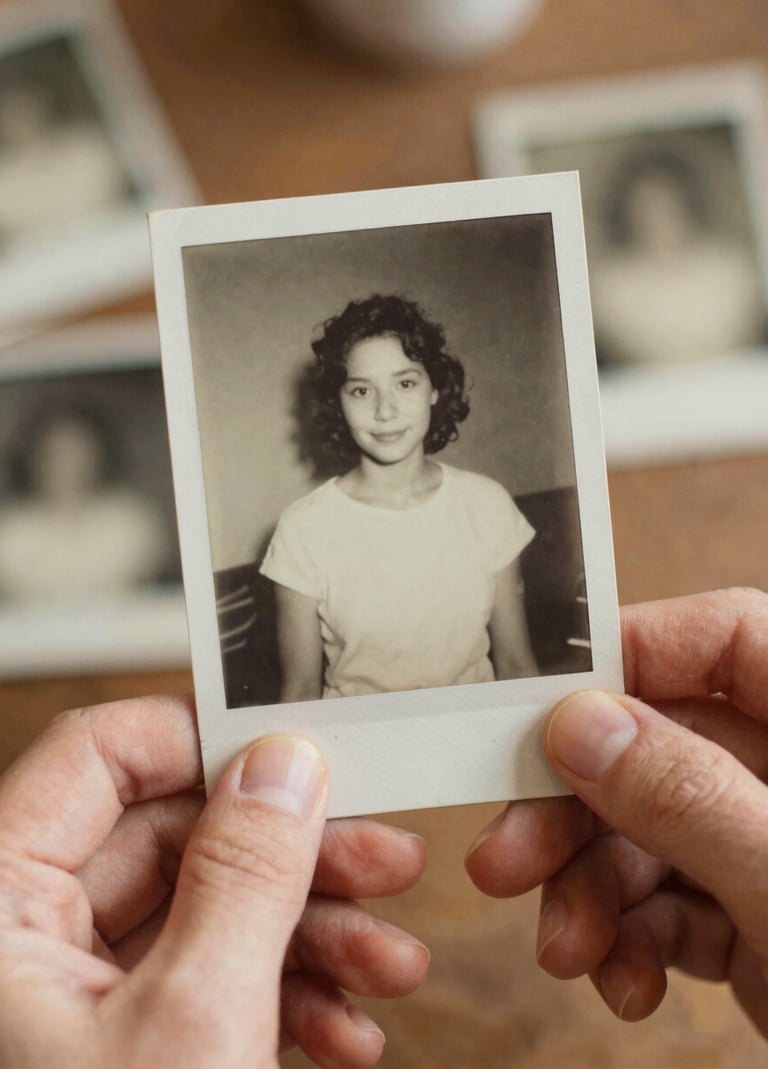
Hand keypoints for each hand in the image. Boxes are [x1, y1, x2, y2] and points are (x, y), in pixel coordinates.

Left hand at [0, 694, 428, 1068]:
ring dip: (308, 934)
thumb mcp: (191, 1027)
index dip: (206, 740)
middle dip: (294, 856)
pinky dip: (281, 997)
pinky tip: (347, 1031)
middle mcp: (20, 934)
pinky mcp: (112, 1045)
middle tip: (388, 862)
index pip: (101, 754)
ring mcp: (66, 994)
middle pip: (174, 837)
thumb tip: (286, 763)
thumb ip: (244, 876)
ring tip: (393, 964)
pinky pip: (203, 983)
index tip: (304, 753)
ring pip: (203, 912)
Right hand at [465, 588, 767, 1034]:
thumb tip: (582, 723)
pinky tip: (622, 982)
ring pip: (649, 828)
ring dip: (591, 889)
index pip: (728, 641)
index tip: (539, 713)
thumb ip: (693, 799)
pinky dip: (630, 938)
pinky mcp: (755, 913)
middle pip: (661, 744)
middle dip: (579, 809)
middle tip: (506, 857)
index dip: (631, 660)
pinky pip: (668, 899)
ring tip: (568, 950)